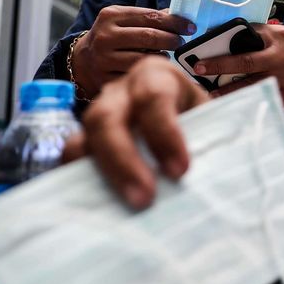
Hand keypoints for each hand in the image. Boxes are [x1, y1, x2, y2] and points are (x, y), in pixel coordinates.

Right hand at [63, 56, 207, 208]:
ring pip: (83, 139)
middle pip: (106, 117)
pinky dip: (79, 181)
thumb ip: (211, 142)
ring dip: (101, 175)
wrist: (186, 123)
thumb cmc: (202, 123)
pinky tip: (99, 205)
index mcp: (156, 77)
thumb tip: (212, 183)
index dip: (164, 133)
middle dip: (123, 160)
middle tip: (145, 198)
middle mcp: (120, 91)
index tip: (180, 171)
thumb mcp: (212, 122)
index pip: (153, 97)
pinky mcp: (84, 142)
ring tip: (123, 206)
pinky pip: (71, 160)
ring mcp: (96, 115)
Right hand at [71, 6, 193, 97]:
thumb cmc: (113, 37)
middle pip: (149, 37)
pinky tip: (154, 70)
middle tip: (181, 42)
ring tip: (166, 55)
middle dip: (172, 39)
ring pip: (145, 59)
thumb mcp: (123, 21)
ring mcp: (103, 59)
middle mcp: (105, 36)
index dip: (174, 22)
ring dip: (162, 57)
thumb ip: (149, 17)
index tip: (190, 27)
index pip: (151, 16)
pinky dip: (149, 73)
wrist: (82, 60)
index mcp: (111, 16)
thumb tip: (180, 16)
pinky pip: (136, 76)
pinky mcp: (105, 79)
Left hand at [191, 24, 283, 106]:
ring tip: (209, 92)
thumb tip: (238, 35)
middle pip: (245, 62)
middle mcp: (280, 59)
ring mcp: (282, 79)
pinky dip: (245, 101)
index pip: (251, 34)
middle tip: (198, 68)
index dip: (228, 38)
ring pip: (249, 85)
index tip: (207, 43)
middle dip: (219, 65)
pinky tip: (231, 104)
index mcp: (280, 39)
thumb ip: (265, 35)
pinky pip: (261, 98)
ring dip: (227, 89)